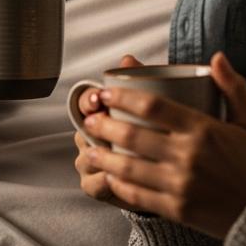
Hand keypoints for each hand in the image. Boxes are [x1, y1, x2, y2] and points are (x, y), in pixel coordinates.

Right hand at [73, 55, 142, 208]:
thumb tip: (128, 59)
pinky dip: (103, 182)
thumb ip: (141, 82)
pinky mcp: (97, 186)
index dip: (89, 99)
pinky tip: (116, 179)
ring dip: (99, 157)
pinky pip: (93, 185)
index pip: (84, 102)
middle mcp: (89, 138)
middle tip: (107, 123)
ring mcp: (91, 163)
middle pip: (82, 130)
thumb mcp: (153, 108)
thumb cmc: (154, 134)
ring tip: (115, 155)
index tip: (100, 98)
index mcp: (99, 115)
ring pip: (86, 159)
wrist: (163, 173)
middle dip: (93, 127)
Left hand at [84, 52, 245, 237]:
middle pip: (133, 136)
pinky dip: (119, 185)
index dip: (123, 97)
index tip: (107, 92)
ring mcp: (180, 185)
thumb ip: (232, 88)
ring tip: (88, 149)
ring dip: (103, 156)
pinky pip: (138, 196)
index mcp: (204, 130)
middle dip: (104, 125)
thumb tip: (217, 57)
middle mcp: (188, 157)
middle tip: (90, 118)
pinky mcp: (176, 209)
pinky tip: (110, 176)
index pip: (153, 107)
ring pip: (129, 168)